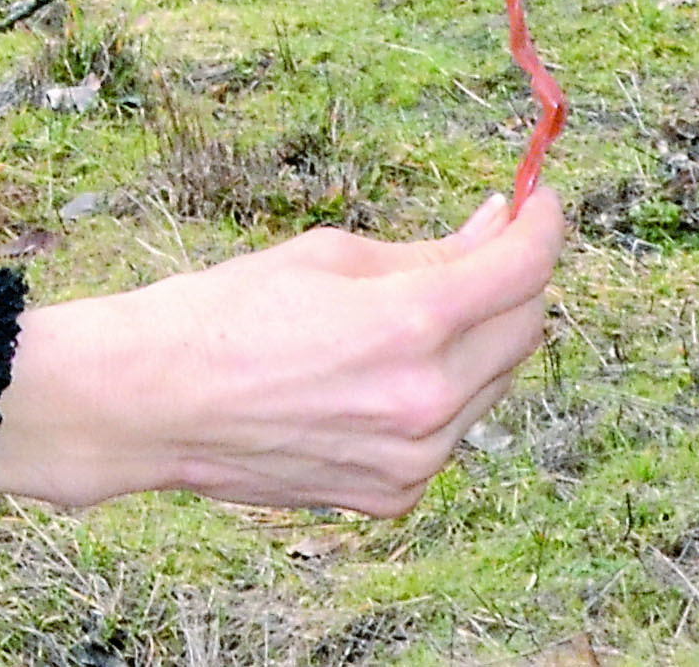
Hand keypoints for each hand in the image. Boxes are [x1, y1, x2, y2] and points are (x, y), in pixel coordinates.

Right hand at [0, 188, 563, 514]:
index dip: (541, 227)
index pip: (521, 270)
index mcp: (410, 324)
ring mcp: (415, 458)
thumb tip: (495, 229)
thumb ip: (427, 252)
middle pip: (524, 329)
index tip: (538, 202)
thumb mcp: (329, 256)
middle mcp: (426, 400)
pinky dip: (439, 396)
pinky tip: (380, 375)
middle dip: (514, 281)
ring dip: (477, 341)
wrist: (158, 401)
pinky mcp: (395, 495)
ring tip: (414, 315)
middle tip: (483, 248)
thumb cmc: (228, 312)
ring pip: (493, 385)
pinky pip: (450, 434)